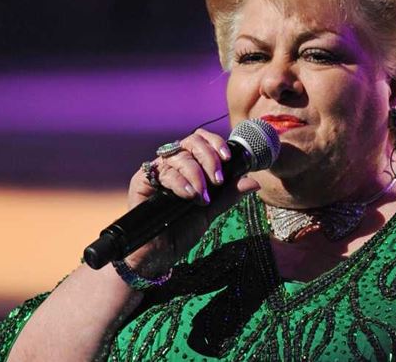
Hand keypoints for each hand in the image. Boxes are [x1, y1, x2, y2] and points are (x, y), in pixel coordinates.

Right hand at [125, 129, 260, 270]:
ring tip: (202, 198)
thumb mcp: (210, 212)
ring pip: (179, 157)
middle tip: (218, 180)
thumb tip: (254, 182)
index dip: (215, 143)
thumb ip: (229, 195)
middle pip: (191, 142)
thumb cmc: (181, 232)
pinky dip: (180, 182)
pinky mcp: (141, 181)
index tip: (228, 158)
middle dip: (209, 158)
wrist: (157, 255)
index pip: (201, 140)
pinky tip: (189, 196)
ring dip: (196, 175)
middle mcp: (172, 164)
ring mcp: (157, 171)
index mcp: (189, 166)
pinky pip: (163, 172)